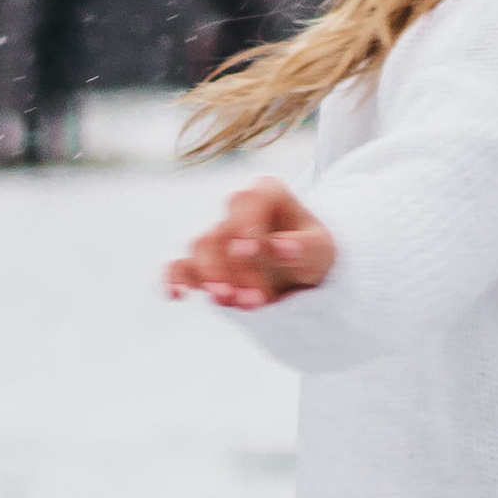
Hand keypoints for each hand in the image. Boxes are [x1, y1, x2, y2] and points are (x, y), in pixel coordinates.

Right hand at [164, 176, 335, 308]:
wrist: (305, 272)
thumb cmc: (313, 253)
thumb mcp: (321, 249)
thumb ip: (304, 247)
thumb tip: (280, 247)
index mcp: (267, 194)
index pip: (248, 203)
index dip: (246, 227)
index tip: (252, 252)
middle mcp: (238, 210)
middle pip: (223, 231)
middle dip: (235, 268)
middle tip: (255, 300)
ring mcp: (219, 235)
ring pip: (201, 248)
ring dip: (213, 278)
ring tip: (232, 303)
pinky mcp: (205, 262)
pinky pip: (180, 266)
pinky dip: (175, 279)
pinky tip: (177, 295)